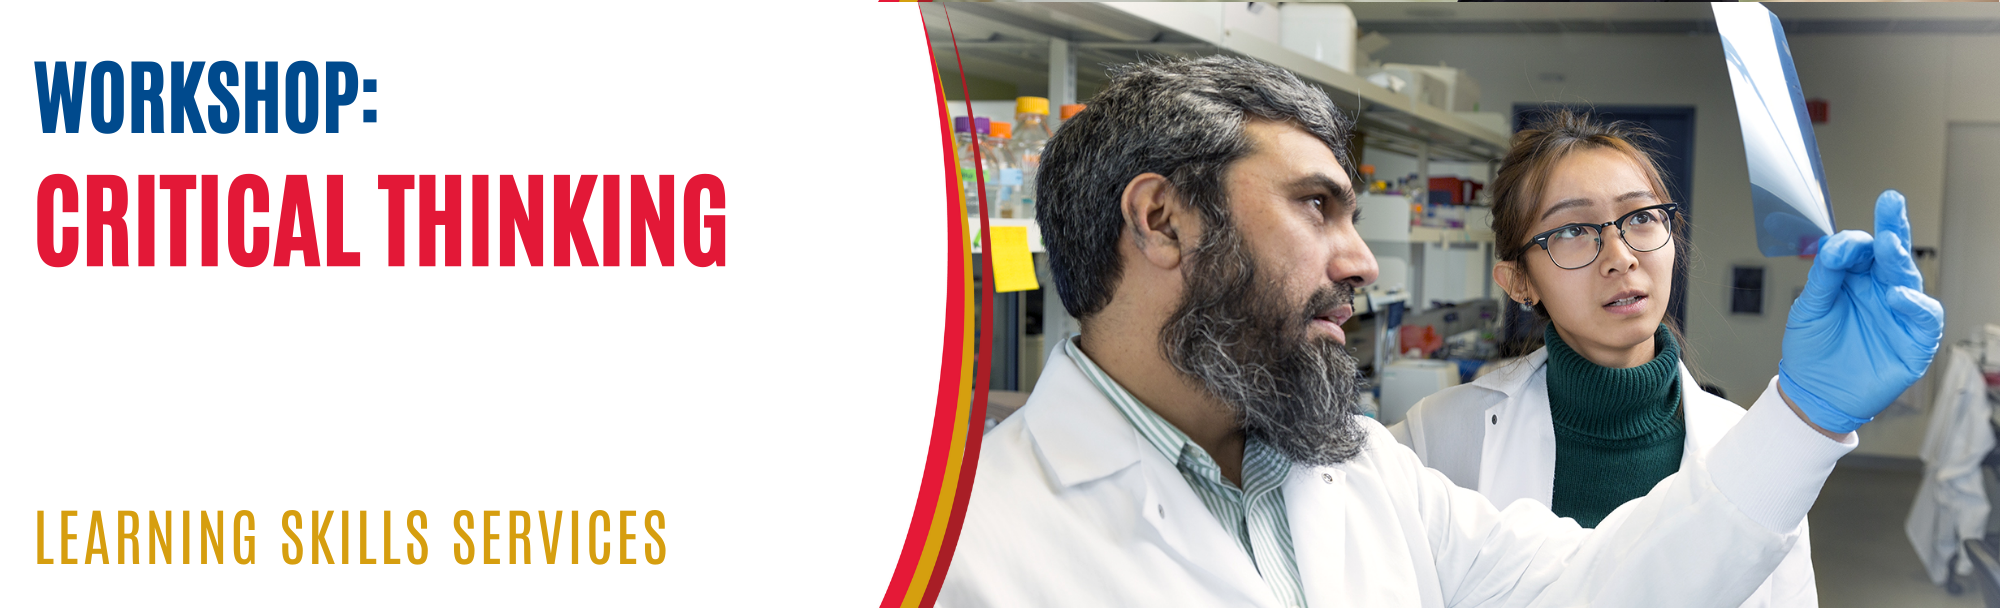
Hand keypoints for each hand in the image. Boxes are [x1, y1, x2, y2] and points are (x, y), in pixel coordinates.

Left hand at [1777, 190, 1943, 434]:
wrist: (1814, 394)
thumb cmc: (1812, 349)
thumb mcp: (1810, 307)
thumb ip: (1825, 275)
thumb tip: (1838, 244)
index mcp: (1857, 279)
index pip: (1864, 249)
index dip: (1855, 241)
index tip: (1841, 243)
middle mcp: (1882, 291)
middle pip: (1892, 255)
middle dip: (1893, 226)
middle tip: (1890, 202)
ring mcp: (1900, 314)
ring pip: (1909, 280)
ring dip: (1900, 261)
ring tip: (1888, 246)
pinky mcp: (1914, 342)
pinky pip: (1924, 319)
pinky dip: (1914, 305)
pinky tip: (1896, 295)